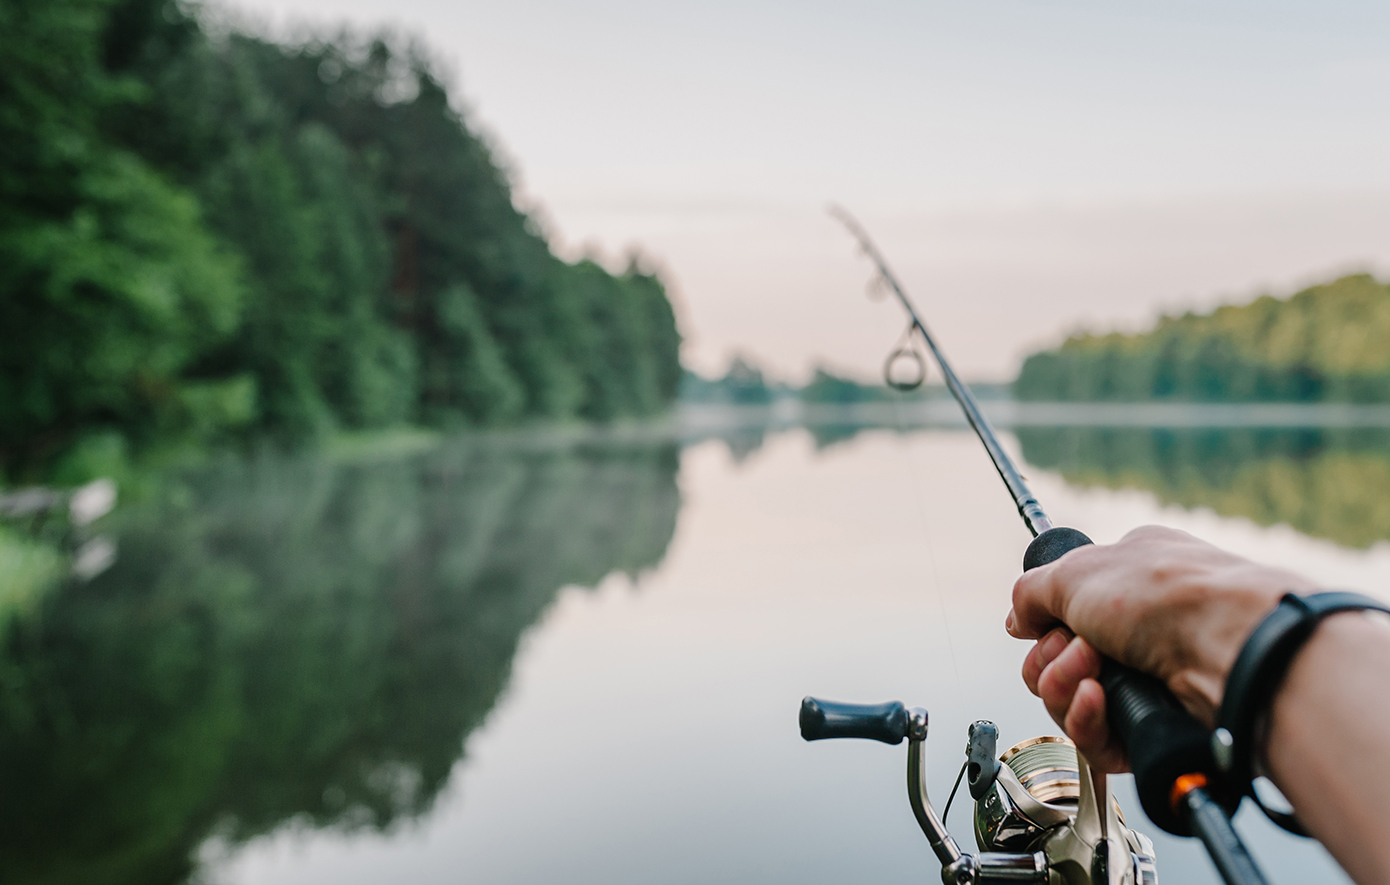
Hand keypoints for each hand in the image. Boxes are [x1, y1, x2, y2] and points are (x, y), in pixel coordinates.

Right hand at [1006, 525, 1311, 771]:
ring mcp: (1148, 679)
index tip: (1044, 624)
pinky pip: (1094, 740)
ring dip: (1064, 686)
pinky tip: (1098, 700)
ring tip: (1093, 672)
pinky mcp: (1153, 727)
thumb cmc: (1169, 595)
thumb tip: (1018, 621)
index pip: (1062, 611)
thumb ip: (1031, 592)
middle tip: (1078, 648)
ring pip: (1070, 702)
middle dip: (1051, 658)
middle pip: (1056, 661)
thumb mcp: (1077, 570)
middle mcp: (1138, 629)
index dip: (1045, 623)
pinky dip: (1086, 720)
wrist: (1231, 647)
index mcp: (1128, 578)